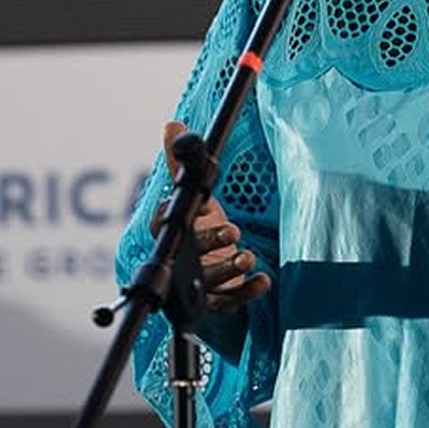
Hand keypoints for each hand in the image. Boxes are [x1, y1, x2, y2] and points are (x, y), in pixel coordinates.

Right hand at [155, 120, 271, 313]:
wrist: (215, 268)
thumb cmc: (203, 229)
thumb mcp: (197, 196)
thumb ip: (182, 165)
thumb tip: (173, 125)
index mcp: (173, 233)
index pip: (164, 224)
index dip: (177, 216)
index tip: (201, 204)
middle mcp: (182, 260)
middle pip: (186, 256)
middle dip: (209, 242)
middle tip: (232, 231)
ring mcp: (197, 284)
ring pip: (207, 283)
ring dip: (228, 269)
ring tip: (247, 255)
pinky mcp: (216, 302)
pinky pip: (230, 301)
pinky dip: (247, 291)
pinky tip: (264, 280)